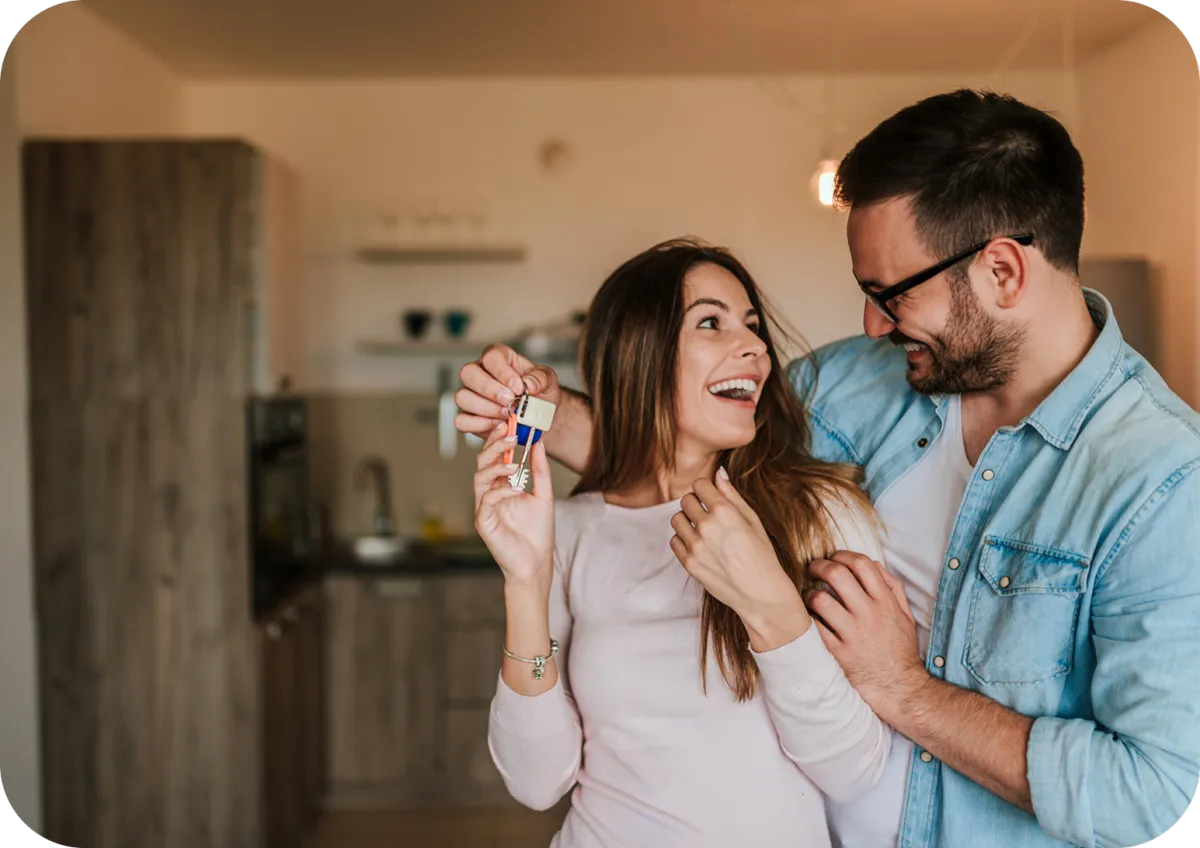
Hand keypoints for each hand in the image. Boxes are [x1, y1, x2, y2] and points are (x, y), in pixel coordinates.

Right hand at [456, 343, 562, 435]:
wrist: (538, 416)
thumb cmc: (539, 393)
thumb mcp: (548, 381)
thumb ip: (541, 379)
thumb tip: (528, 384)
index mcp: (498, 358)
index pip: (490, 357)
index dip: (502, 372)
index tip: (518, 387)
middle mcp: (479, 373)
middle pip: (468, 373)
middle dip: (490, 389)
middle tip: (510, 401)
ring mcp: (471, 395)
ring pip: (462, 397)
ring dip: (486, 408)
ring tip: (507, 414)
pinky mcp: (469, 416)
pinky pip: (462, 420)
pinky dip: (479, 425)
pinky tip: (498, 425)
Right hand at [473, 423, 554, 586]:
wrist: (536, 562)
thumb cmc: (538, 532)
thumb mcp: (543, 495)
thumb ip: (540, 470)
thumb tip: (538, 443)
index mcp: (501, 486)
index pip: (495, 457)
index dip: (499, 439)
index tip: (509, 423)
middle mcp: (489, 494)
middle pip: (483, 462)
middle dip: (494, 446)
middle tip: (509, 434)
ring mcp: (484, 507)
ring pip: (479, 478)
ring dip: (496, 466)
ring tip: (513, 464)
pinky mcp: (483, 522)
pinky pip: (486, 500)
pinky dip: (500, 491)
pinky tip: (515, 489)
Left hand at [669, 468, 809, 649]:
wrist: (760, 592)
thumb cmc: (761, 554)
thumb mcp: (753, 520)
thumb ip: (732, 495)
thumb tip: (719, 472)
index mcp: (725, 511)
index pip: (699, 485)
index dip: (706, 490)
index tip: (711, 499)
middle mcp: (708, 526)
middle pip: (686, 500)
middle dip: (696, 504)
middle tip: (708, 517)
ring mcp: (696, 546)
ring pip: (676, 519)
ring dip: (687, 522)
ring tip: (703, 531)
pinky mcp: (689, 563)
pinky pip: (674, 541)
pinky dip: (684, 541)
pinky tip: (700, 546)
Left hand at [806, 551, 926, 720]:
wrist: (900, 689)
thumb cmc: (901, 652)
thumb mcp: (905, 617)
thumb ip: (893, 589)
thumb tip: (874, 564)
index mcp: (885, 603)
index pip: (862, 564)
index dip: (842, 555)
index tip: (832, 558)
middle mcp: (869, 614)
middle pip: (837, 574)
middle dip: (819, 566)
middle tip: (812, 569)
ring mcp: (852, 633)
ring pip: (820, 600)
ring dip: (809, 594)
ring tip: (808, 597)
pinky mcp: (838, 653)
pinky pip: (814, 628)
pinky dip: (807, 620)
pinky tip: (807, 620)